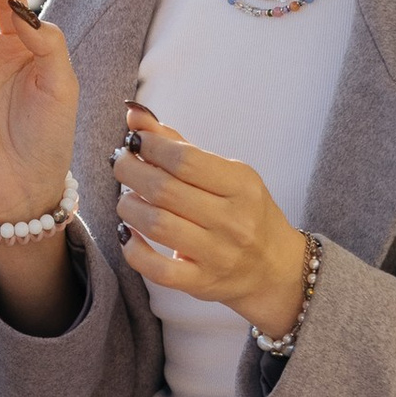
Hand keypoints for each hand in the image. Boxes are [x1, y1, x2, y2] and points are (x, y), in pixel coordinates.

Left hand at [113, 108, 308, 338]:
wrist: (275, 267)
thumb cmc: (244, 211)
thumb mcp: (225, 173)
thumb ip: (178, 144)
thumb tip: (134, 113)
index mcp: (241, 185)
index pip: (184, 159)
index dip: (150, 146)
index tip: (134, 142)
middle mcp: (232, 220)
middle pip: (164, 190)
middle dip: (130, 171)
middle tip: (121, 164)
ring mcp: (218, 254)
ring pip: (156, 225)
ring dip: (128, 206)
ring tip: (126, 198)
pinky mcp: (201, 283)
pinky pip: (157, 269)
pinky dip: (133, 250)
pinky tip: (127, 233)